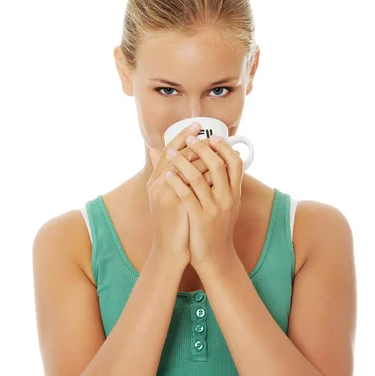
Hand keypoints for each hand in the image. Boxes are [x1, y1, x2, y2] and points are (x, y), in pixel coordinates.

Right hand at [146, 123, 205, 265]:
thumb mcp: (165, 198)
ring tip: (217, 146)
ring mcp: (167, 194)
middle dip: (195, 141)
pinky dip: (207, 173)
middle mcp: (158, 185)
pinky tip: (220, 168)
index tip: (196, 124)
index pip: (168, 150)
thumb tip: (162, 153)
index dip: (182, 136)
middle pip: (178, 153)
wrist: (169, 251)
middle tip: (208, 130)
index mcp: (155, 181)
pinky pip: (196, 182)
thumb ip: (167, 175)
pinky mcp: (179, 204)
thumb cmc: (171, 224)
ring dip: (204, 155)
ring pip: (188, 165)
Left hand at [165, 134, 243, 269]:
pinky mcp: (201, 219)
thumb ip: (220, 181)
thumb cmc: (216, 227)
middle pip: (218, 165)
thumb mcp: (224, 203)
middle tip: (188, 138)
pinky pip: (187, 196)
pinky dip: (177, 183)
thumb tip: (213, 161)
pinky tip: (167, 175)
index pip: (235, 162)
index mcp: (235, 193)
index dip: (224, 147)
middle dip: (201, 148)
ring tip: (170, 153)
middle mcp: (228, 199)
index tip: (211, 137)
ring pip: (199, 178)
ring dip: (183, 162)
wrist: (215, 256)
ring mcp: (215, 209)